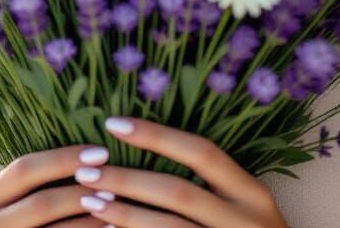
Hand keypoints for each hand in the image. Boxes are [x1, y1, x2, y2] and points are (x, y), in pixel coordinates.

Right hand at [0, 142, 116, 226]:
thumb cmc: (13, 220)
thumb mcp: (8, 201)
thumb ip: (32, 182)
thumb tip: (87, 155)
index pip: (25, 169)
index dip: (64, 159)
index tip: (101, 151)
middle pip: (40, 203)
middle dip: (79, 193)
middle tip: (114, 185)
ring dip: (88, 222)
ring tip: (116, 210)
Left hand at [71, 116, 289, 226]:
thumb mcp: (246, 211)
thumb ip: (212, 188)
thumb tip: (147, 157)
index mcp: (253, 194)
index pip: (202, 152)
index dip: (157, 136)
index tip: (113, 122)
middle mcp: (246, 221)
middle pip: (179, 192)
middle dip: (128, 179)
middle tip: (86, 169)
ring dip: (125, 215)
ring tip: (89, 202)